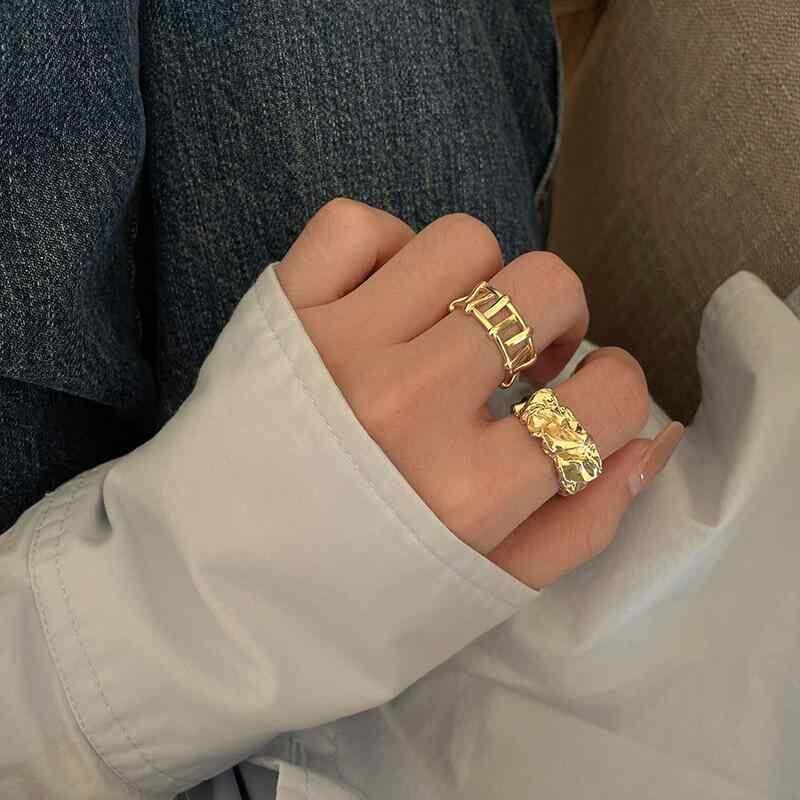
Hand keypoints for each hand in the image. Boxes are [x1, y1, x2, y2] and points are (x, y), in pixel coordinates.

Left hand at [276, 199, 682, 587]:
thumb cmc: (353, 597)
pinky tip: (385, 302)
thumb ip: (582, 520)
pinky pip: (355, 225)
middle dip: (559, 319)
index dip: (617, 392)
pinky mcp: (280, 313)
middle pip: (544, 288)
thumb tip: (651, 437)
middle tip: (525, 358)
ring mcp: (339, 348)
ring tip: (451, 329)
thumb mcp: (482, 589)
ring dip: (476, 283)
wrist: (210, 589)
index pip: (608, 398)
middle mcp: (408, 406)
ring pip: (461, 243)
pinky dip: (385, 250)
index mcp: (469, 493)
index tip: (585, 398)